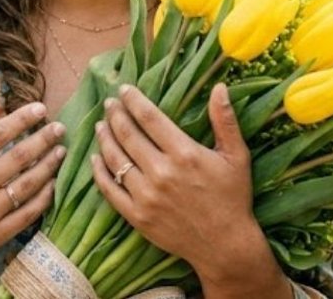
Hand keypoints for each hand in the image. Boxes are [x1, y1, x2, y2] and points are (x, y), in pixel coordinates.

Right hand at [0, 88, 65, 283]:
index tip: (39, 109)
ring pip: (26, 186)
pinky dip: (42, 199)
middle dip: (43, 139)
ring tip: (62, 152)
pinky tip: (52, 185)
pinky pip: (26, 215)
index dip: (21, 120)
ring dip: (48, 166)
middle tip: (60, 128)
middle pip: (18, 157)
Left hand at [93, 84, 286, 297]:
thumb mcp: (237, 156)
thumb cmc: (232, 198)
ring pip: (115, 159)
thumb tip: (219, 86)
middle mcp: (162, 172)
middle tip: (109, 103)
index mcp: (184, 153)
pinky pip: (109, 189)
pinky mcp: (136, 216)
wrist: (225, 246)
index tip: (124, 89)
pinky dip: (99, 171)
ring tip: (100, 126)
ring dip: (105, 138)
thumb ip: (225, 120)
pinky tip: (96, 158)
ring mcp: (146, 195)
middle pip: (128, 134)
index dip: (133, 100)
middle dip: (115, 114)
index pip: (149, 117)